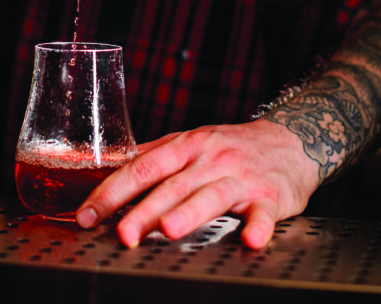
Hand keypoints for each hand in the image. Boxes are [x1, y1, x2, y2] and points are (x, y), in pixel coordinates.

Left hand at [75, 119, 320, 249]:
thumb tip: (109, 169)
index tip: (89, 214)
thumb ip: (153, 155)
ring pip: (212, 195)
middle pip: (172, 186)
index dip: (113, 192)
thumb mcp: (191, 141)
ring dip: (190, 212)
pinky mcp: (271, 196)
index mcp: (185, 146)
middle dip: (145, 211)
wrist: (291, 141)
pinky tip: (250, 240)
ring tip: (169, 231)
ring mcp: (240, 177)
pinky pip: (264, 213)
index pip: (141, 168)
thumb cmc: (232, 146)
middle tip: (123, 234)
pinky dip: (258, 227)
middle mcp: (210, 159)